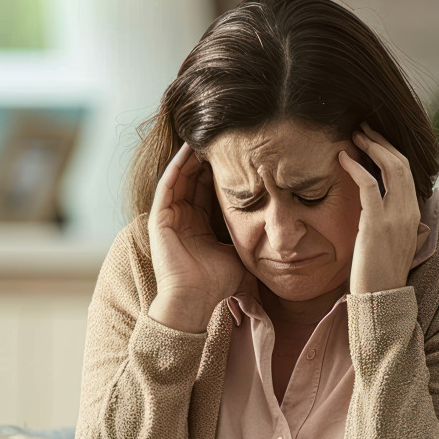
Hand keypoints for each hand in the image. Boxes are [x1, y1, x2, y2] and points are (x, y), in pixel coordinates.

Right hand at [147, 143, 246, 331]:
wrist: (195, 302)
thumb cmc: (218, 284)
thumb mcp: (240, 253)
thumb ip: (251, 238)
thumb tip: (279, 230)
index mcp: (200, 226)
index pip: (210, 191)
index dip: (223, 172)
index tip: (239, 153)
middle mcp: (183, 218)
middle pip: (195, 179)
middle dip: (207, 158)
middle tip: (223, 136)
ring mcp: (169, 217)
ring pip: (181, 177)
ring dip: (191, 157)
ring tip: (204, 136)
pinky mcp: (159, 218)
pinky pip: (168, 185)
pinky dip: (176, 167)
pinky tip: (187, 150)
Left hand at [337, 122, 426, 296]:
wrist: (380, 299)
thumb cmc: (380, 275)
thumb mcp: (393, 244)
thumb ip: (394, 225)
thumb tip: (390, 212)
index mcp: (413, 215)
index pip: (407, 173)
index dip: (391, 152)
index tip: (374, 141)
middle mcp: (409, 212)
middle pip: (402, 163)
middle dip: (383, 142)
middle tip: (364, 129)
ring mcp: (396, 217)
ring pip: (391, 168)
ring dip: (372, 147)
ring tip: (355, 135)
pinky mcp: (377, 223)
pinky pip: (369, 185)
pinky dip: (356, 167)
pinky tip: (342, 158)